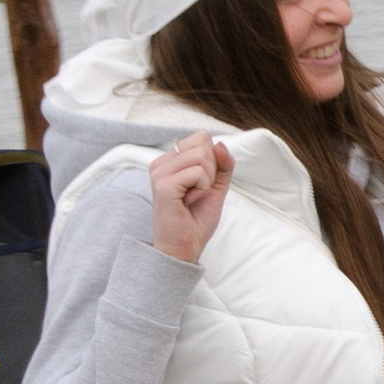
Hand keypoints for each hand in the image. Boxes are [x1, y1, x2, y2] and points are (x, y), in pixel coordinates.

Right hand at [148, 131, 234, 264]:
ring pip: (202, 156)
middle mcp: (161, 162)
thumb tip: (220, 145)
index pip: (201, 137)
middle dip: (211, 170)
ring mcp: (160, 172)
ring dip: (207, 181)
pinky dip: (202, 189)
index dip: (212, 160)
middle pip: (203, 143)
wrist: (185, 247)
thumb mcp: (216, 185)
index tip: (201, 183)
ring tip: (193, 197)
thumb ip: (222, 164)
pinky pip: (198, 173)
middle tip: (197, 192)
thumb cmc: (196, 218)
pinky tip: (188, 202)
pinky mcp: (163, 185)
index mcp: (170, 160)